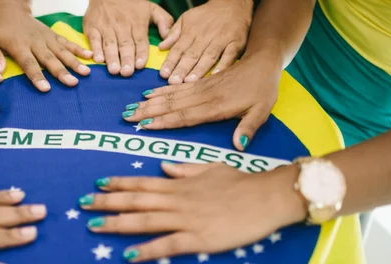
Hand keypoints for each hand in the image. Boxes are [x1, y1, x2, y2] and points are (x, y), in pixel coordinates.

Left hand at [0, 4, 92, 91]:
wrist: (11, 11)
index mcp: (19, 46)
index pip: (29, 63)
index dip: (37, 76)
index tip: (45, 88)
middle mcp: (35, 43)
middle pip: (50, 59)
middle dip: (61, 72)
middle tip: (72, 83)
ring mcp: (47, 39)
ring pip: (62, 52)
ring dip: (74, 62)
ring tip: (85, 73)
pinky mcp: (54, 36)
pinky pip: (68, 42)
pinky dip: (79, 49)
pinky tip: (90, 57)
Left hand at [80, 162, 305, 261]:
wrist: (268, 196)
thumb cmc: (242, 182)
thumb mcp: (210, 169)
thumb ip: (185, 169)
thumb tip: (163, 166)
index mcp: (180, 184)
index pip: (142, 183)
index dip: (118, 184)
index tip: (98, 183)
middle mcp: (177, 199)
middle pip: (135, 200)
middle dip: (107, 202)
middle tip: (82, 204)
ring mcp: (186, 219)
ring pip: (145, 221)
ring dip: (117, 223)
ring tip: (93, 225)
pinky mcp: (199, 238)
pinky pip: (167, 245)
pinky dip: (146, 250)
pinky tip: (128, 255)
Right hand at [83, 0, 172, 76]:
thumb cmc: (131, 3)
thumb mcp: (151, 8)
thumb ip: (164, 21)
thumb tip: (169, 38)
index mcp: (137, 23)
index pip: (140, 40)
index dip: (141, 53)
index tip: (140, 65)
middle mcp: (122, 25)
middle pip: (125, 44)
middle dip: (126, 59)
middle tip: (127, 73)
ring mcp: (106, 26)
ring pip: (110, 44)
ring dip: (112, 58)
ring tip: (114, 70)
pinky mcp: (92, 27)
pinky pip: (94, 39)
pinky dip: (96, 49)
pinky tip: (98, 59)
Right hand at [122, 58, 280, 150]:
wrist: (262, 61)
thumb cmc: (263, 89)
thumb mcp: (262, 111)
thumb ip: (249, 128)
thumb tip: (239, 146)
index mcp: (217, 106)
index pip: (186, 115)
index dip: (165, 121)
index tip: (145, 125)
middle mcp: (204, 96)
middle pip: (171, 105)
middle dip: (148, 112)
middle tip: (127, 117)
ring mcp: (200, 87)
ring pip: (171, 95)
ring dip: (150, 102)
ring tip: (131, 107)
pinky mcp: (200, 81)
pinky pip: (177, 87)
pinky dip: (161, 91)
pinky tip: (148, 94)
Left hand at [159, 0, 252, 83]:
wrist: (232, 4)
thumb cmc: (206, 15)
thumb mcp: (186, 18)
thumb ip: (174, 34)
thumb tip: (161, 47)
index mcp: (191, 32)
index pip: (178, 49)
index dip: (170, 62)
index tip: (163, 74)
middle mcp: (205, 37)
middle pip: (192, 55)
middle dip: (182, 69)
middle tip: (173, 82)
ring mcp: (221, 40)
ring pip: (208, 56)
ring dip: (199, 70)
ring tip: (189, 81)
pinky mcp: (235, 43)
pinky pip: (229, 56)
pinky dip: (223, 66)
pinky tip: (215, 76)